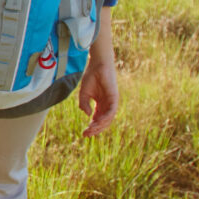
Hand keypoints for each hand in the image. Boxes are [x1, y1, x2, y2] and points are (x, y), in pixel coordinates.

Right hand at [78, 8, 118, 136]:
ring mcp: (111, 102)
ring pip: (108, 118)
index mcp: (100, 104)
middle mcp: (107, 104)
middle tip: (87, 134)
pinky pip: (111, 111)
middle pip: (103, 121)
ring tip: (91, 129)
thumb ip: (84, 104)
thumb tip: (87, 115)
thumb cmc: (91, 76)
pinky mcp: (114, 97)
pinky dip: (105, 117)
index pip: (97, 119)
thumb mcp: (84, 93)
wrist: (98, 64)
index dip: (91, 127)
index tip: (84, 133)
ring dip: (100, 125)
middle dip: (95, 129)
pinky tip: (98, 121)